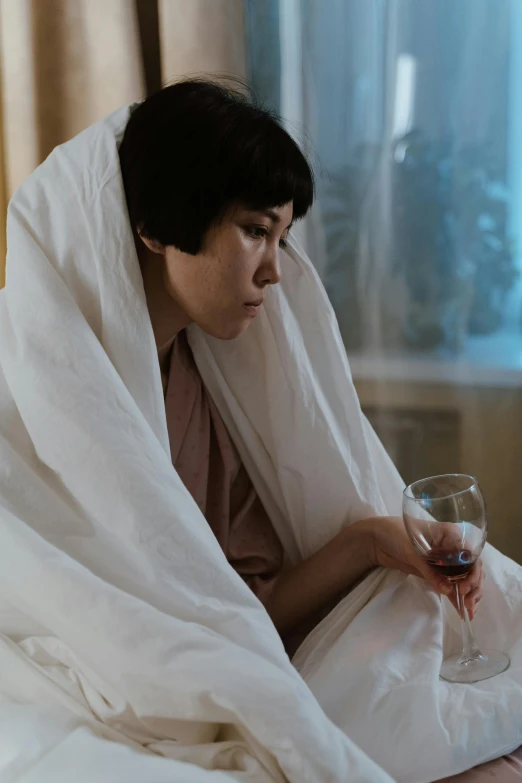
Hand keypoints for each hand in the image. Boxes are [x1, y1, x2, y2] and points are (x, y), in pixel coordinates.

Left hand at [359, 515, 484, 618]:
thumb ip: (430, 570)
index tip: (463, 588)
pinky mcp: (438, 572)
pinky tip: (463, 611)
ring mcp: (446, 560)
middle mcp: (453, 547)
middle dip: (473, 587)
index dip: (471, 573)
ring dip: (470, 594)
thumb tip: (448, 590)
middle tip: (466, 603)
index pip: (471, 555)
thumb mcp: (413, 551)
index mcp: (452, 534)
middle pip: (473, 568)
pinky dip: (458, 596)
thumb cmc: (395, 534)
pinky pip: (453, 584)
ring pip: (466, 578)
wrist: (377, 539)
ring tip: (468, 611)